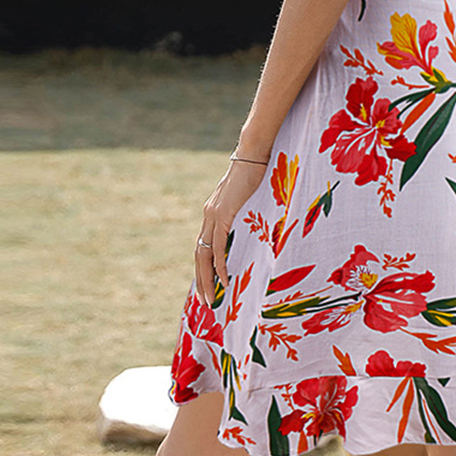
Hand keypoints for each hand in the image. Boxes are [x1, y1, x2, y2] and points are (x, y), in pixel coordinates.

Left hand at [194, 156, 268, 306]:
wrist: (253, 154)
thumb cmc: (255, 172)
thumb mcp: (247, 197)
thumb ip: (244, 210)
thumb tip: (253, 220)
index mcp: (212, 212)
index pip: (204, 246)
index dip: (204, 267)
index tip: (208, 285)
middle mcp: (208, 215)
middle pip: (200, 255)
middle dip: (201, 280)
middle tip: (205, 301)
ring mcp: (213, 215)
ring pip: (205, 255)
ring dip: (207, 279)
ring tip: (211, 298)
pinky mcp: (223, 215)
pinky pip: (219, 247)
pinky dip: (220, 265)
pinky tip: (224, 279)